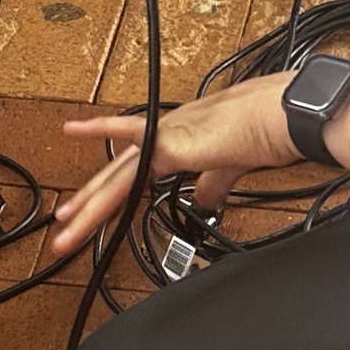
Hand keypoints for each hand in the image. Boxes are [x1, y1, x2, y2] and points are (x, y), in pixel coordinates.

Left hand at [49, 75, 305, 259]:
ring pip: (119, 173)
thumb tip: (204, 202)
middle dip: (92, 207)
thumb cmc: (268, 134)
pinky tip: (73, 129)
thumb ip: (213, 185)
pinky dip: (102, 129)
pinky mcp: (173, 137)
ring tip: (66, 223)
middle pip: (119, 178)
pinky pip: (132, 134)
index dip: (113, 197)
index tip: (93, 213)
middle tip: (65, 231)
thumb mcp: (231, 168)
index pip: (136, 176)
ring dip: (92, 201)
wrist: (284, 118)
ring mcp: (168, 135)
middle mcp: (167, 135)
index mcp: (180, 143)